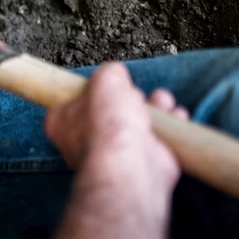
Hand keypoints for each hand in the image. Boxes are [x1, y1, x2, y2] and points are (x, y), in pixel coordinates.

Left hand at [44, 62, 187, 193]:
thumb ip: (109, 73)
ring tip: (161, 100)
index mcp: (63, 123)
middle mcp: (86, 142)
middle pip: (111, 110)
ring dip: (155, 108)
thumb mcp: (105, 80)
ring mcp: (116, 155)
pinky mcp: (145, 164)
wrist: (133, 165)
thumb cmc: (108, 127)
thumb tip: (116, 74)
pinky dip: (170, 125)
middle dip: (130, 97)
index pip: (74, 101)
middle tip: (135, 94)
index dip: (94, 89)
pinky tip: (175, 115)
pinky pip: (159, 139)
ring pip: (137, 123)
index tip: (108, 83)